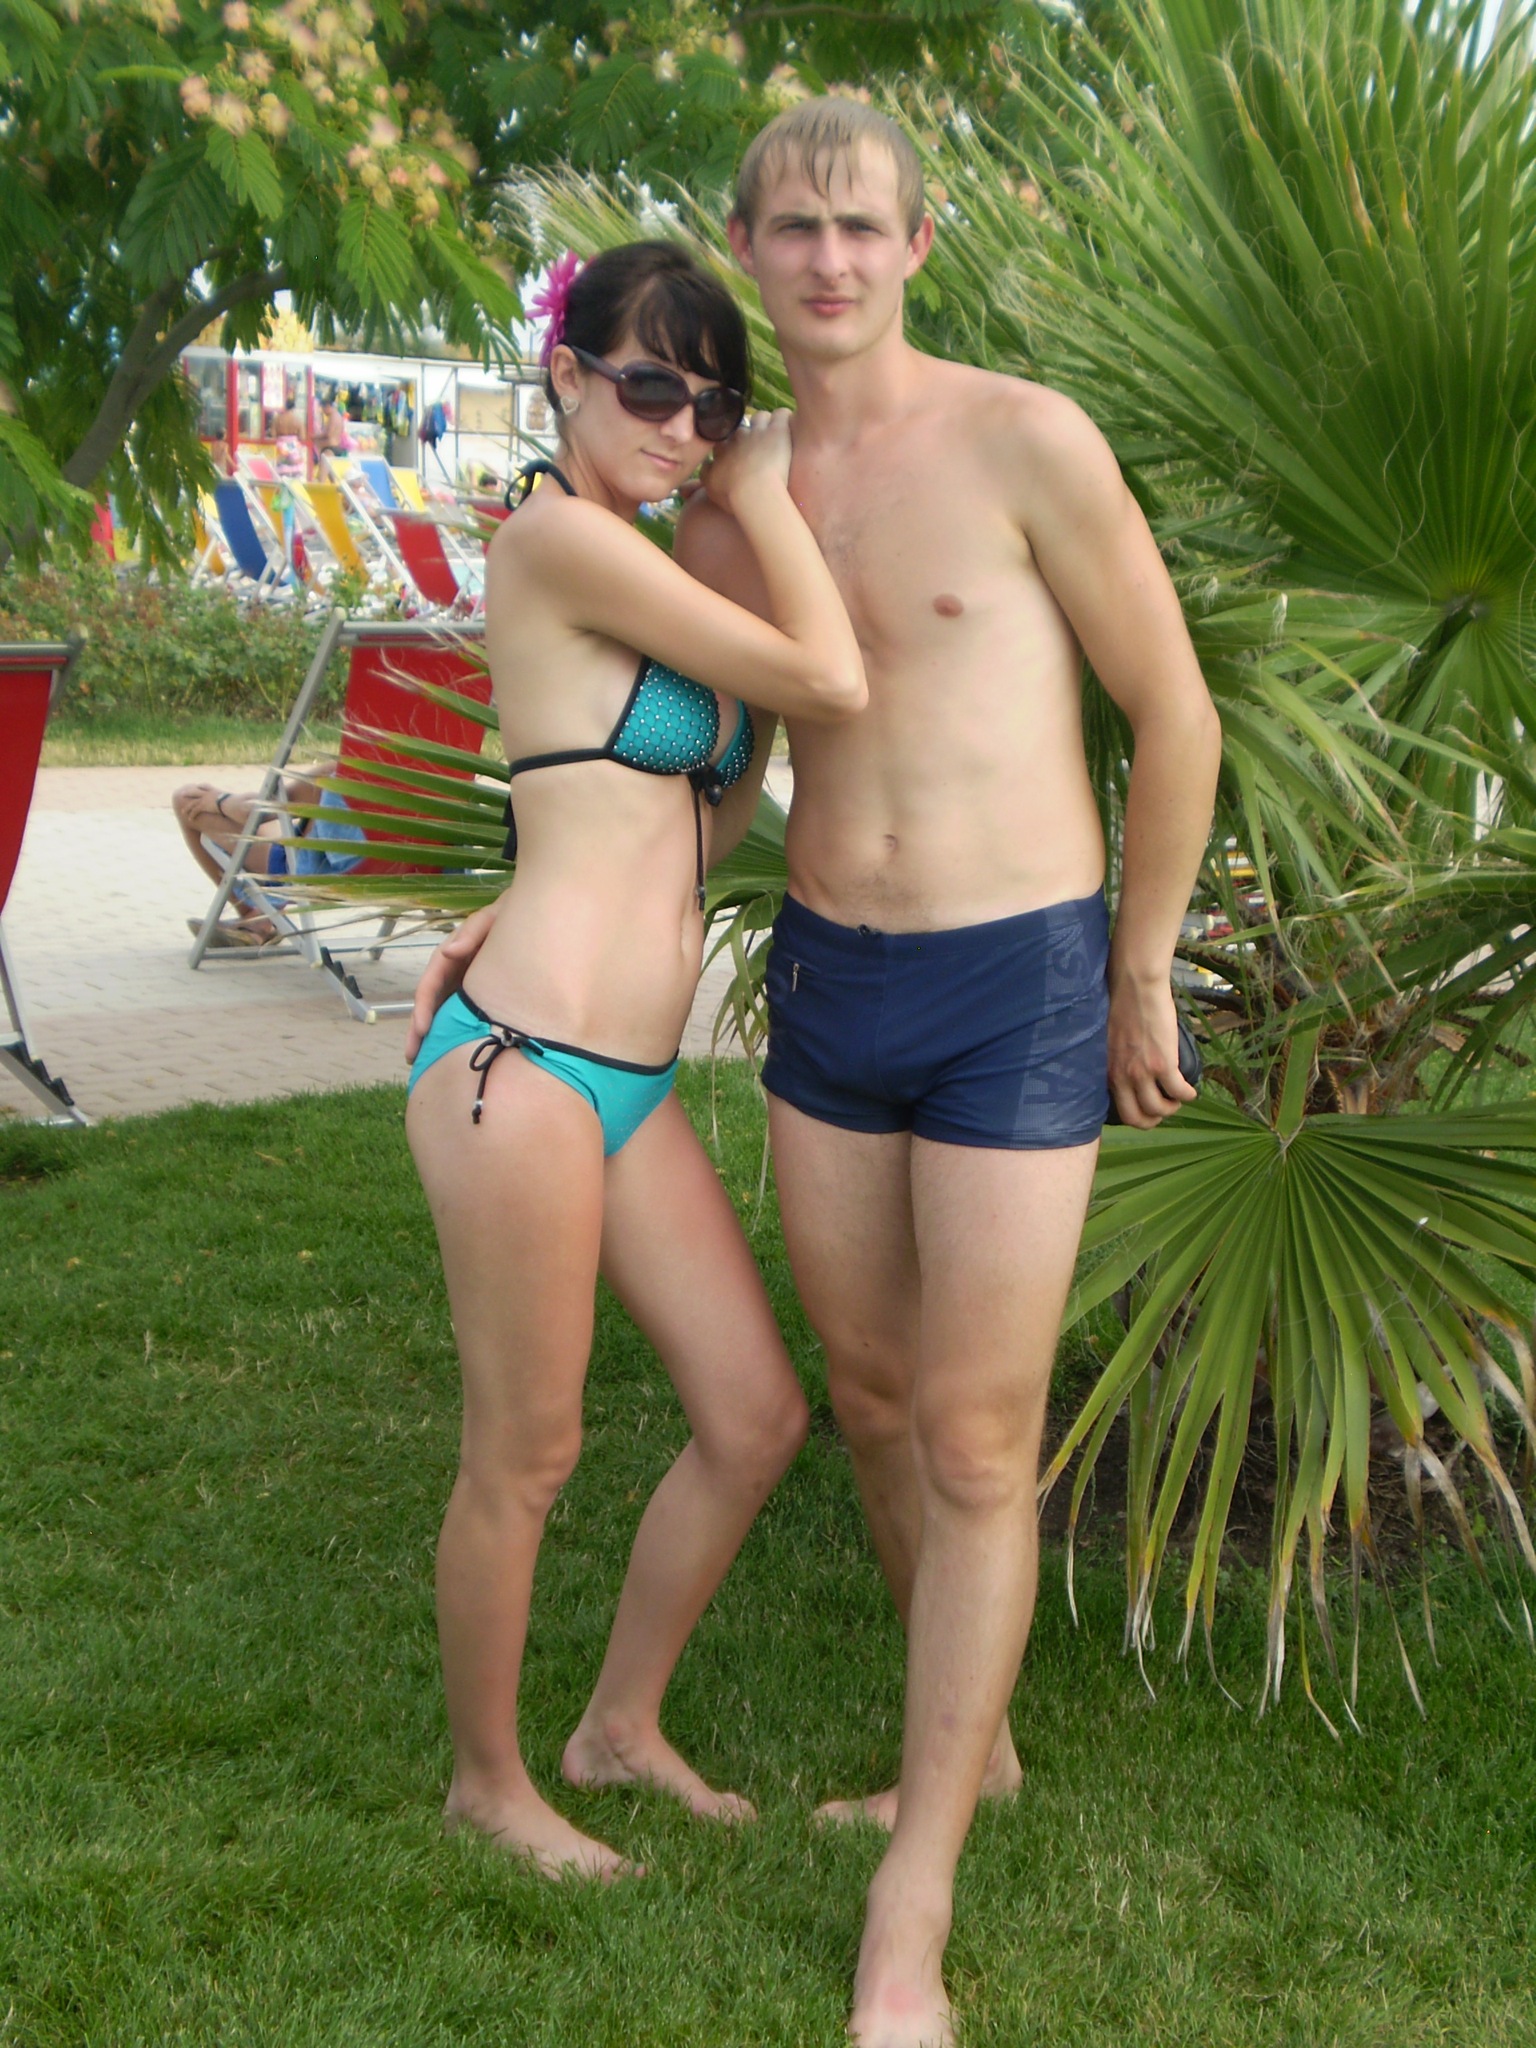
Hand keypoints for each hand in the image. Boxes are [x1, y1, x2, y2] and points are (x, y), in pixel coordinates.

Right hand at [405, 903, 496, 1063]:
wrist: (536, 921)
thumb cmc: (510, 918)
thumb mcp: (493, 918)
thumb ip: (473, 930)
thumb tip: (449, 950)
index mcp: (452, 953)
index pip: (431, 982)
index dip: (424, 1005)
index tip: (422, 1028)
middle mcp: (453, 970)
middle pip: (431, 1002)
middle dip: (419, 1029)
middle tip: (412, 1056)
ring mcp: (464, 982)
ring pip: (443, 1011)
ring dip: (432, 1036)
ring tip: (421, 1062)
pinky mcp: (477, 993)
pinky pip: (461, 1014)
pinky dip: (452, 1031)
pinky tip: (451, 1052)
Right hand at [702, 409, 792, 513]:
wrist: (754, 491)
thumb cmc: (734, 497)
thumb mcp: (711, 491)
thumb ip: (701, 482)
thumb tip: (691, 482)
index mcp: (721, 450)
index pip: (721, 440)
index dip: (729, 447)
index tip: (735, 457)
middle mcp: (736, 437)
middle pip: (740, 428)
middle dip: (746, 435)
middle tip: (757, 449)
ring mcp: (757, 430)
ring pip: (759, 417)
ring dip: (765, 425)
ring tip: (773, 438)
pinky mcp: (777, 429)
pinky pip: (781, 415)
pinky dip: (785, 420)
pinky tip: (787, 428)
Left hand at [1106, 971, 1196, 1127]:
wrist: (1136, 986)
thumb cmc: (1122, 1006)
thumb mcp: (1109, 1041)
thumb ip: (1116, 1059)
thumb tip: (1128, 1070)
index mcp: (1108, 1071)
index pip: (1117, 1108)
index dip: (1135, 1115)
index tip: (1146, 1109)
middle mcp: (1122, 1077)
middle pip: (1137, 1118)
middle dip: (1153, 1121)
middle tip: (1163, 1110)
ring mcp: (1142, 1072)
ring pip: (1159, 1109)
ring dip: (1172, 1108)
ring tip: (1178, 1098)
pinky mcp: (1163, 1063)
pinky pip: (1178, 1091)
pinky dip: (1188, 1095)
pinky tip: (1191, 1091)